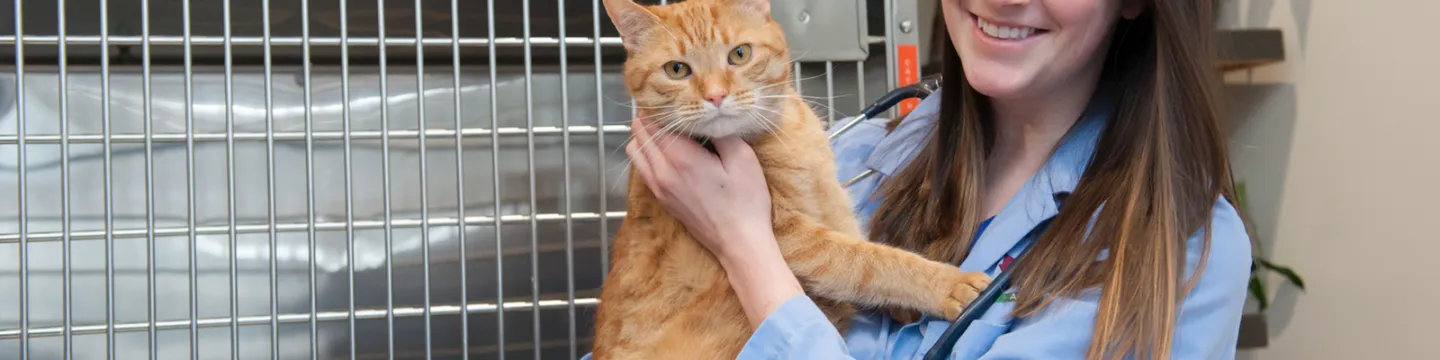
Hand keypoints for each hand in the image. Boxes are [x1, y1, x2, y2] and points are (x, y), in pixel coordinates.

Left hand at [624, 116, 773, 259]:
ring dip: (645, 136)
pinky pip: (642, 168)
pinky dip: (646, 153)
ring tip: (666, 128)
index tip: (670, 95)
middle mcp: (662, 172)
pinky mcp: (662, 199)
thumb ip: (720, 133)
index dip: (659, 105)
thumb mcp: (742, 158)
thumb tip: (707, 116)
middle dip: (649, 117)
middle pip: (640, 134)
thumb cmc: (746, 202)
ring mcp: (659, 188)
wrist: (740, 244)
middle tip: (669, 107)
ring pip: (635, 151)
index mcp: (681, 158)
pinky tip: (667, 150)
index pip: (654, 122)